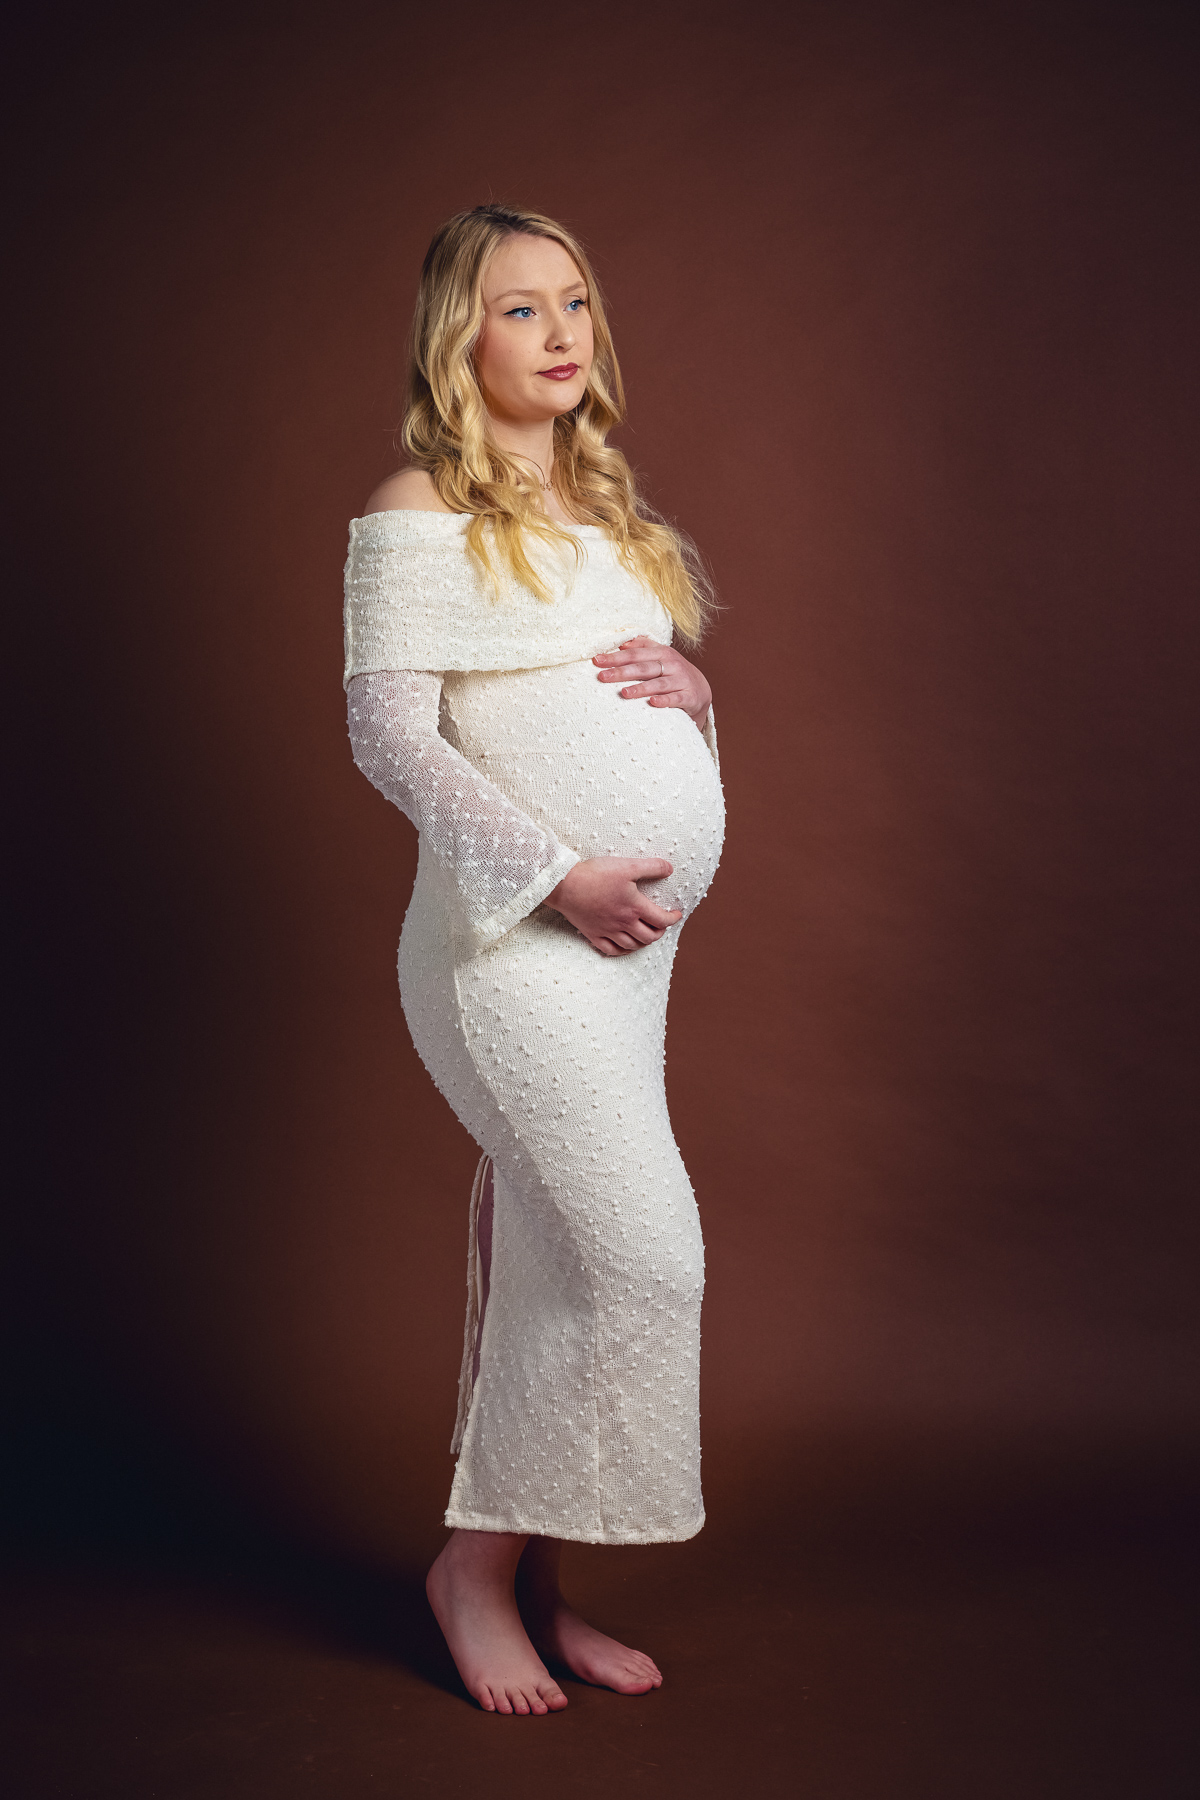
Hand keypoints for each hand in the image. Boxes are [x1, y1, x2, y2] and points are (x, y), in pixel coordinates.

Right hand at [545, 857, 682, 955]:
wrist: (565, 884)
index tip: (676, 914)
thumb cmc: (595, 874)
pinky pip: (611, 950)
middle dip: (660, 932)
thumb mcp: (627, 865)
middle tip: (661, 925)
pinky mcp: (593, 934)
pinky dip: (622, 951)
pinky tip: (624, 946)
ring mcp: (608, 931)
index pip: (661, 919)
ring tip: (646, 935)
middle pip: (649, 937)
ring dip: (643, 942)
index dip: (673, 918)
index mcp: (634, 907)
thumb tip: (670, 868)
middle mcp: (623, 923)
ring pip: (632, 946)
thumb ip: (651, 867)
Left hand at [593, 637, 711, 726]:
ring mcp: (681, 681)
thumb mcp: (660, 656)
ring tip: (624, 693)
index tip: (597, 661)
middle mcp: (671, 665)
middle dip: (621, 672)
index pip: (634, 654)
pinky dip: (665, 701)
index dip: (615, 657)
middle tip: (603, 677)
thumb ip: (642, 648)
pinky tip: (652, 703)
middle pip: (643, 668)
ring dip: (641, 688)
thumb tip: (622, 643)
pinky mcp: (689, 697)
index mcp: (661, 652)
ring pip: (658, 684)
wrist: (700, 690)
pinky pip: (675, 699)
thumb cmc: (672, 672)